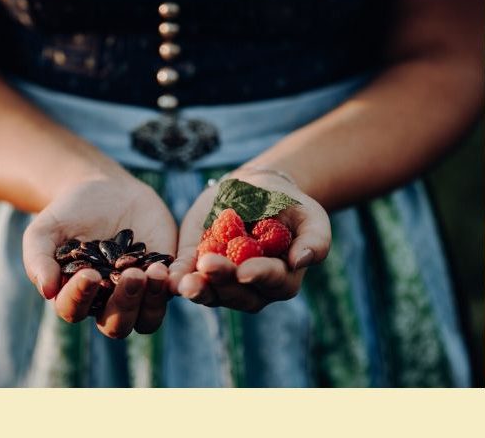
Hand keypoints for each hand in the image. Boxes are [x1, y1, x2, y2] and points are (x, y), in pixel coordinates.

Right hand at [22, 176, 176, 337]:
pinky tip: (170, 267)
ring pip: (148, 318)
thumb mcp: (45, 230)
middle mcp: (108, 303)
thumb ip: (39, 259)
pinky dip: (173, 285)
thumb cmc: (69, 214)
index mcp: (76, 297)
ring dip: (152, 300)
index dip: (80, 297)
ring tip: (153, 271)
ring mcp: (140, 294)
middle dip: (124, 304)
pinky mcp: (166, 278)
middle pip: (117, 325)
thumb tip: (46, 291)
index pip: (74, 310)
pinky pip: (173, 292)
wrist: (106, 190)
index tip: (89, 274)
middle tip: (131, 275)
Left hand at [168, 168, 330, 312]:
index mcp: (283, 279)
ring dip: (197, 289)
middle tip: (209, 265)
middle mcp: (252, 289)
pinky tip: (169, 276)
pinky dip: (176, 279)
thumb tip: (300, 260)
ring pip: (211, 293)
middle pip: (238, 294)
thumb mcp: (311, 216)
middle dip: (223, 281)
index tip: (245, 271)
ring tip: (184, 280)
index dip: (259, 277)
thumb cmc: (290, 205)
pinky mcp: (195, 269)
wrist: (255, 190)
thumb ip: (315, 240)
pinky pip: (186, 279)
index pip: (273, 282)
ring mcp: (222, 283)